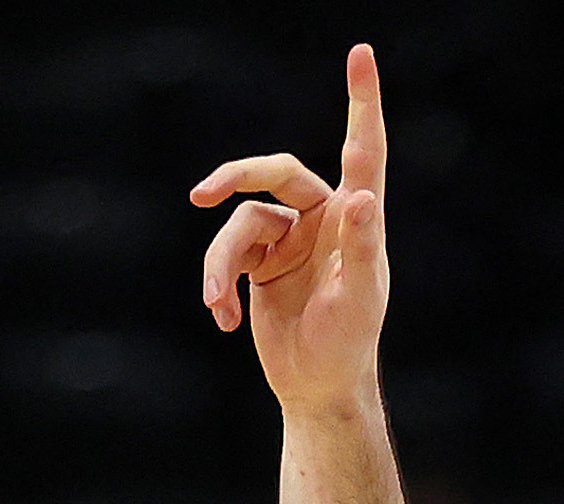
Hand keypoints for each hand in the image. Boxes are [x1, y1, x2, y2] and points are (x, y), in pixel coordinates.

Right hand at [191, 44, 391, 417]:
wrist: (316, 389)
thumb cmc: (348, 347)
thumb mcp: (358, 301)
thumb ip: (360, 247)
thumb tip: (361, 198)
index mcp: (355, 218)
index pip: (362, 149)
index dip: (362, 101)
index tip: (361, 52)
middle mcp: (322, 220)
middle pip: (272, 174)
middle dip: (234, 181)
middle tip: (201, 196)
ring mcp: (289, 240)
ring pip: (239, 225)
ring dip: (219, 265)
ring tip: (217, 303)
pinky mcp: (260, 264)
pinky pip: (226, 255)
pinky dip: (219, 286)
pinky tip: (224, 320)